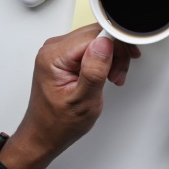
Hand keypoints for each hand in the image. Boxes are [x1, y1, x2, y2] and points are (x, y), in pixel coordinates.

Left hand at [0, 23, 140, 168]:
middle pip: (97, 34)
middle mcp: (54, 48)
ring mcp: (59, 51)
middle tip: (118, 75)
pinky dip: (105, 59)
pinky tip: (106, 73)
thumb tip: (105, 44)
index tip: (123, 64)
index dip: (115, 47)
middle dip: (116, 53)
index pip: (94, 35)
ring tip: (113, 78)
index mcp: (54, 56)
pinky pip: (91, 47)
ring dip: (112, 56)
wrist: (45, 134)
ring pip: (97, 39)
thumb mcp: (83, 100)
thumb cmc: (59, 123)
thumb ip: (94, 70)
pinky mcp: (65, 56)